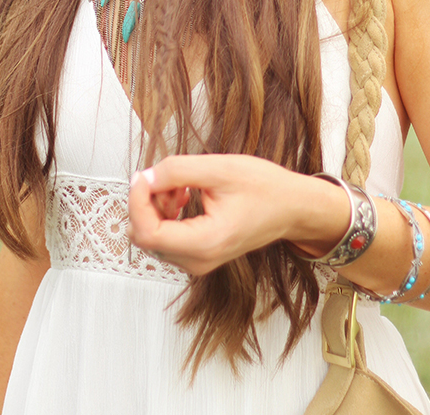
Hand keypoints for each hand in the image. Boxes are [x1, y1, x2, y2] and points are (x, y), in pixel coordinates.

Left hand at [127, 154, 346, 275]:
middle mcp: (199, 261)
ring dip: (157, 206)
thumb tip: (146, 178)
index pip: (148, 233)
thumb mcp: (219, 168)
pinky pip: (166, 237)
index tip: (143, 175)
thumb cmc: (265, 188)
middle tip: (169, 177)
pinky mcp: (198, 254)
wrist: (292, 207)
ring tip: (182, 185)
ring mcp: (198, 261)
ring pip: (153, 237)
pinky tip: (184, 195)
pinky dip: (166, 213)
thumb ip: (177, 171)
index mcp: (206, 243)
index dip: (137, 201)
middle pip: (146, 236)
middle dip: (148, 203)